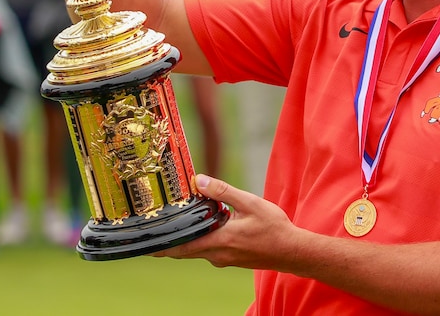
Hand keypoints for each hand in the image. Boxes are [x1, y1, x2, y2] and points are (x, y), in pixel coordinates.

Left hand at [151, 174, 298, 270]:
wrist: (292, 251)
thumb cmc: (274, 228)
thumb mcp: (249, 202)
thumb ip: (222, 192)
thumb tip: (198, 180)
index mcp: (220, 240)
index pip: (183, 247)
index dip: (163, 246)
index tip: (147, 244)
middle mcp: (218, 254)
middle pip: (186, 251)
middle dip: (169, 244)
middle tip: (152, 236)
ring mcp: (225, 259)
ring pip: (198, 250)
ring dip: (187, 240)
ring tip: (177, 226)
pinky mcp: (231, 259)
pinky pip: (210, 251)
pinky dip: (202, 241)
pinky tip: (205, 228)